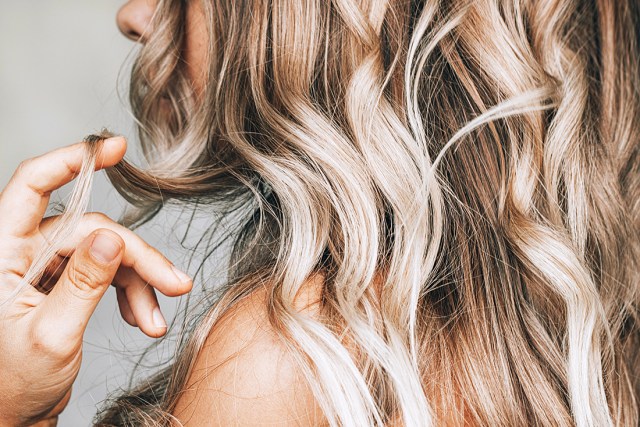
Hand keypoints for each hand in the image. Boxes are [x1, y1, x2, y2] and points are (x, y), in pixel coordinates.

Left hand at [0, 137, 191, 425]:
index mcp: (1, 253)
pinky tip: (144, 318)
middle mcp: (20, 251)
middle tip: (175, 284)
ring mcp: (43, 265)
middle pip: (91, 229)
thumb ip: (82, 283)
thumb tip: (111, 238)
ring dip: (139, 282)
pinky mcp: (63, 281)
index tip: (115, 147)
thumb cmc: (11, 385)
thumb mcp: (51, 336)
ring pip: (105, 251)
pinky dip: (131, 293)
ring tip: (157, 318)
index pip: (31, 186)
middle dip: (137, 258)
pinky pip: (106, 272)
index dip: (72, 159)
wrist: (12, 418)